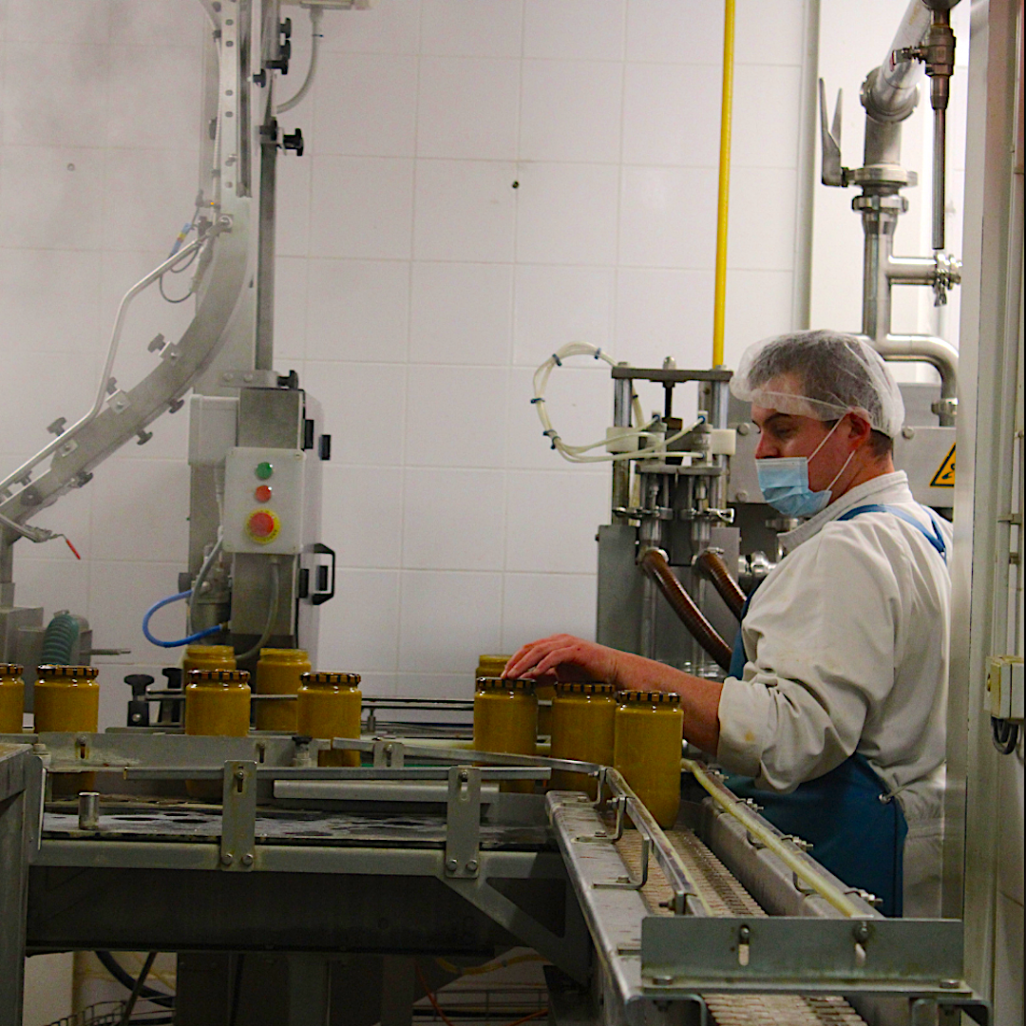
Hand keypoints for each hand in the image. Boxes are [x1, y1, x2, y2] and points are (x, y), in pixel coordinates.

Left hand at [503, 634, 621, 685]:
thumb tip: (526, 681)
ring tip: (515, 676)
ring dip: (525, 664)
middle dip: (515, 662)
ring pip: (540, 651)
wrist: (614, 671)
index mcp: (553, 644)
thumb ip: (544, 677)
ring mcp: (567, 643)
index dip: (515, 661)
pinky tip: (536, 674)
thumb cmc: (589, 673)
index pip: (528, 650)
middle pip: (530, 648)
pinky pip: (556, 656)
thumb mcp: (561, 676)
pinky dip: (544, 664)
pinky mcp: (577, 650)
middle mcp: (559, 640)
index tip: (505, 675)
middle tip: (505, 676)